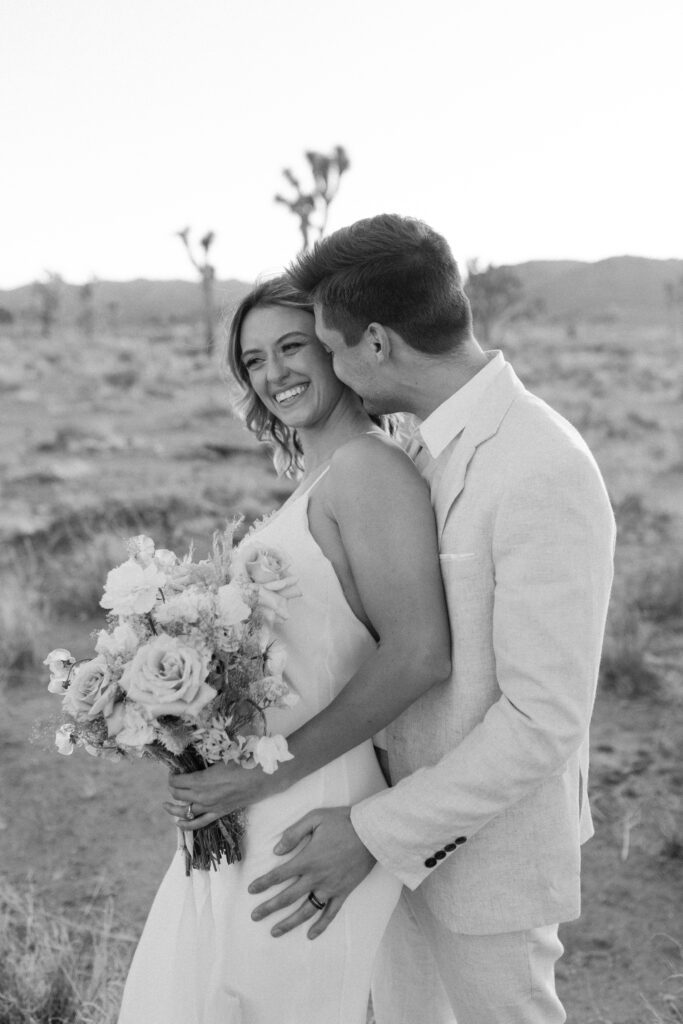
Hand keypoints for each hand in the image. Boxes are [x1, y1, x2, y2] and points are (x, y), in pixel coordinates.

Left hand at [163, 760, 285, 829]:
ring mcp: (210, 806)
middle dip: (172, 789)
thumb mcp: (222, 756)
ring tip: (166, 806)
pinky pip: (199, 823)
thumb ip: (207, 760)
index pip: (177, 781)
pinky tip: (178, 823)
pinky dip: (186, 824)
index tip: (174, 771)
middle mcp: (202, 795)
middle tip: (174, 782)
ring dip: (173, 808)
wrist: (264, 777)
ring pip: (185, 811)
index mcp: (201, 780)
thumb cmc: (244, 761)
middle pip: (178, 795)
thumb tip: (198, 758)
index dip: (172, 776)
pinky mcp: (220, 812)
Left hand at [248, 806, 375, 939]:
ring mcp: (330, 887)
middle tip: (254, 916)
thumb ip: (294, 833)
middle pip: (288, 897)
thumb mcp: (315, 818)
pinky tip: (310, 935)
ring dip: (289, 922)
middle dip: (269, 907)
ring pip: (306, 910)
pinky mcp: (344, 892)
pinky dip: (321, 926)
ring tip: (275, 932)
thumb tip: (276, 850)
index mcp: (307, 859)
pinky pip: (330, 913)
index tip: (251, 890)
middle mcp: (316, 877)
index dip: (263, 883)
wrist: (371, 832)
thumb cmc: (342, 822)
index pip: (279, 875)